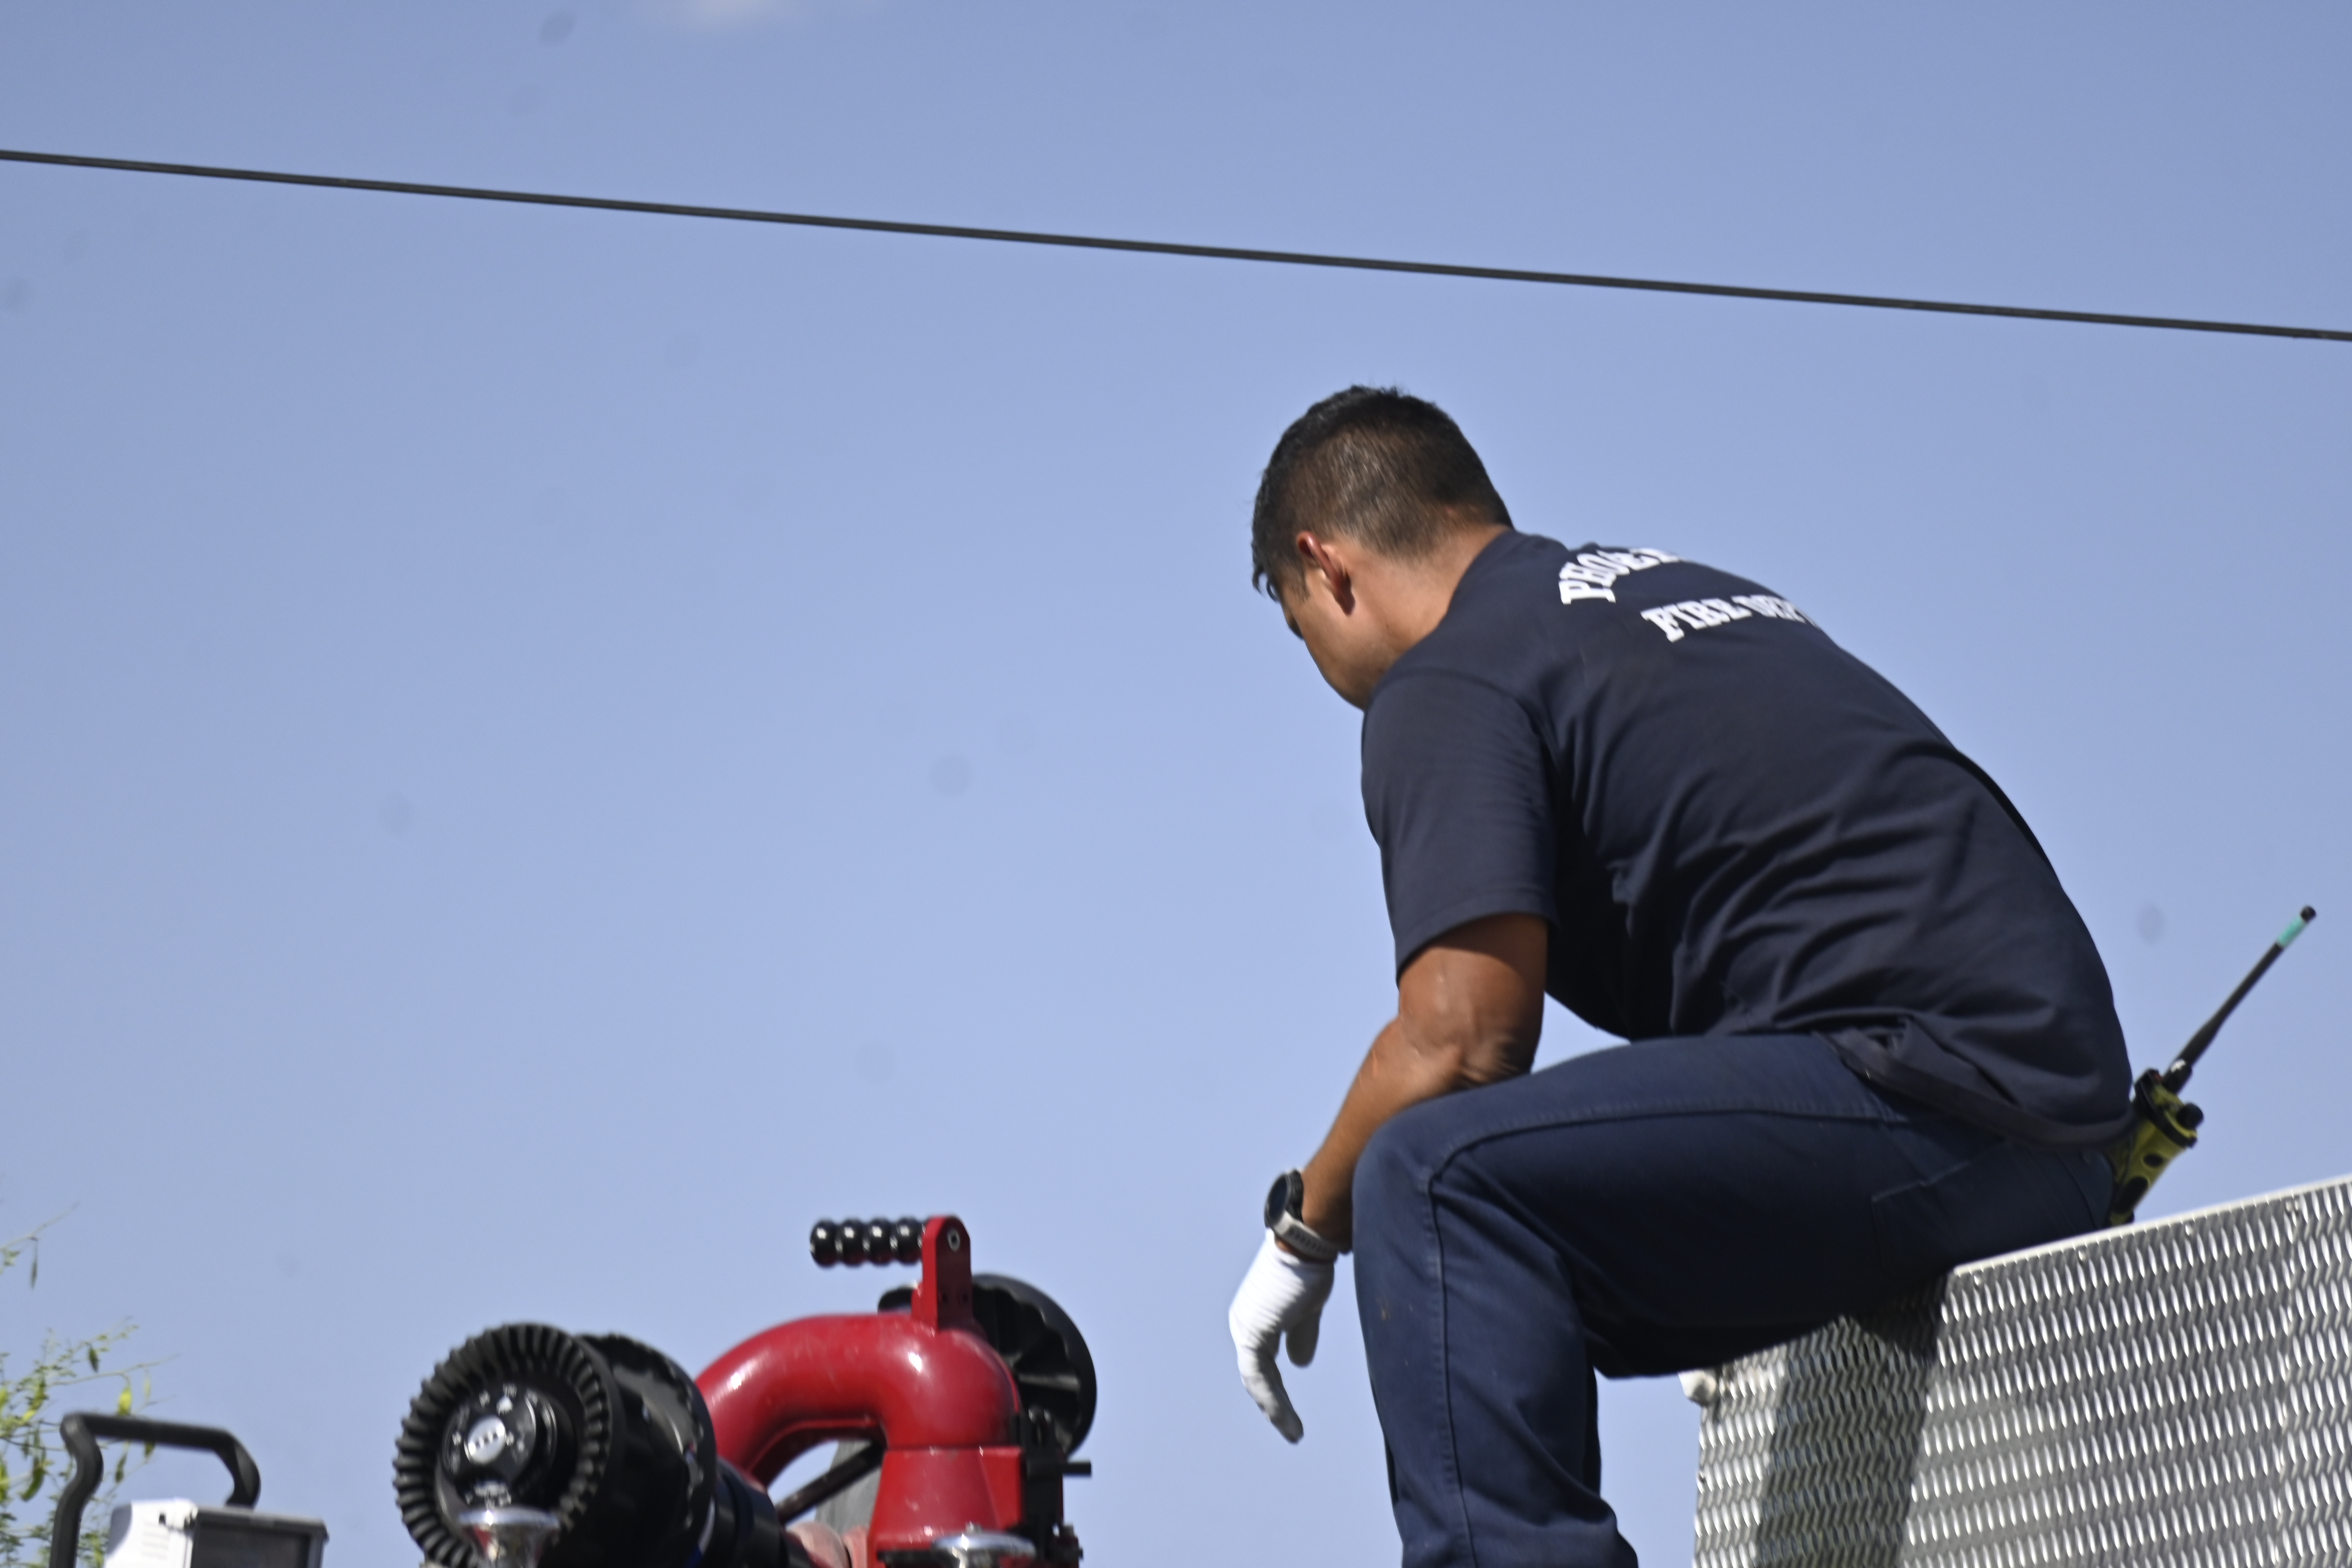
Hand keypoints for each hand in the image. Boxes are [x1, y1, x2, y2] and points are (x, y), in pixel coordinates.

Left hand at [1227, 1231, 1335, 1441]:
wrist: (1305, 1245)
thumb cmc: (1308, 1266)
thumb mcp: (1308, 1307)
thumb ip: (1301, 1334)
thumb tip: (1300, 1362)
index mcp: (1256, 1316)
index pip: (1262, 1362)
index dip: (1275, 1388)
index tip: (1289, 1411)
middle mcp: (1244, 1322)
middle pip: (1257, 1374)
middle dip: (1273, 1405)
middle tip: (1290, 1429)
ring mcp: (1245, 1328)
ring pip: (1258, 1381)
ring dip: (1275, 1409)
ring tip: (1293, 1432)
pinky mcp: (1254, 1333)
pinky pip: (1259, 1377)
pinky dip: (1274, 1401)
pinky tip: (1287, 1420)